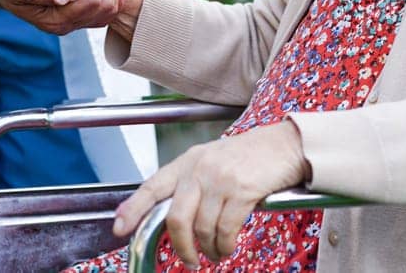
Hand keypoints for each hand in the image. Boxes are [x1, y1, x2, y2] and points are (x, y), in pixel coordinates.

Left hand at [111, 121, 309, 268]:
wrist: (285, 145)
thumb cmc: (250, 158)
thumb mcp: (213, 162)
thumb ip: (191, 184)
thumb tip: (172, 218)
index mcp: (188, 161)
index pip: (152, 186)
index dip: (132, 209)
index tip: (119, 228)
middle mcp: (200, 168)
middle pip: (176, 218)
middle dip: (181, 248)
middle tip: (189, 261)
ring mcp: (220, 178)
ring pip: (202, 228)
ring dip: (209, 249)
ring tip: (216, 252)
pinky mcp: (242, 190)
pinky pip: (225, 229)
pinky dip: (225, 245)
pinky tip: (228, 246)